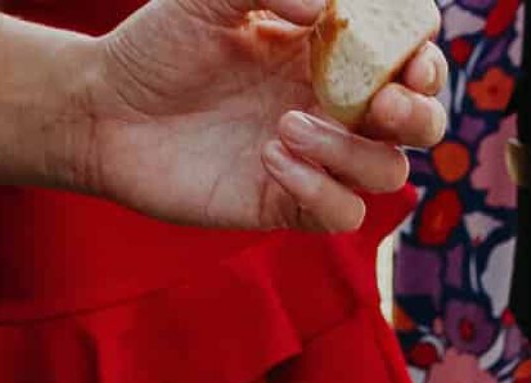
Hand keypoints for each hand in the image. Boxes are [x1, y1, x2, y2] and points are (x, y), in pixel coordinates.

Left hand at [82, 0, 446, 232]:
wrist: (106, 111)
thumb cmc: (159, 45)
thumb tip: (332, 4)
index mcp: (328, 48)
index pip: (406, 52)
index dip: (423, 52)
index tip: (406, 51)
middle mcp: (333, 104)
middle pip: (421, 120)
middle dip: (420, 112)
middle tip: (383, 103)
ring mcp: (316, 158)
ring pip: (388, 171)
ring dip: (352, 151)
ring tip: (286, 126)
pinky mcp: (290, 204)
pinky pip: (342, 213)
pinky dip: (320, 190)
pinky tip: (270, 160)